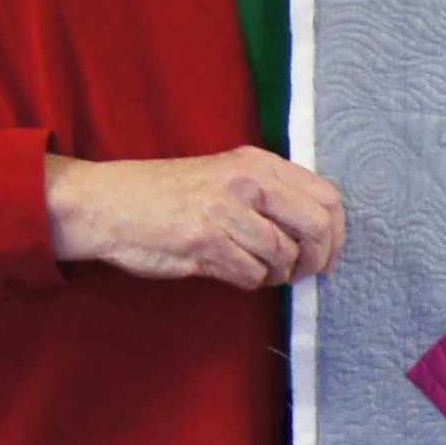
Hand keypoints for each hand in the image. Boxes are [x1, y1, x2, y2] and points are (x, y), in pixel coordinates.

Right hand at [46, 150, 346, 289]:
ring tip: (252, 267)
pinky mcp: (206, 242)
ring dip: (274, 274)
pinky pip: (252, 275)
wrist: (107, 204)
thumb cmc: (169, 196)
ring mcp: (226, 211)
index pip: (328, 198)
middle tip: (300, 273)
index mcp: (258, 163)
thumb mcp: (225, 176)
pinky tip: (228, 269)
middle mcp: (247, 182)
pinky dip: (247, 281)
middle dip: (316, 261)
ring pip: (283, 257)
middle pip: (317, 229)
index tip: (330, 257)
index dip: (337, 235)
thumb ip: (271, 196)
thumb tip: (320, 236)